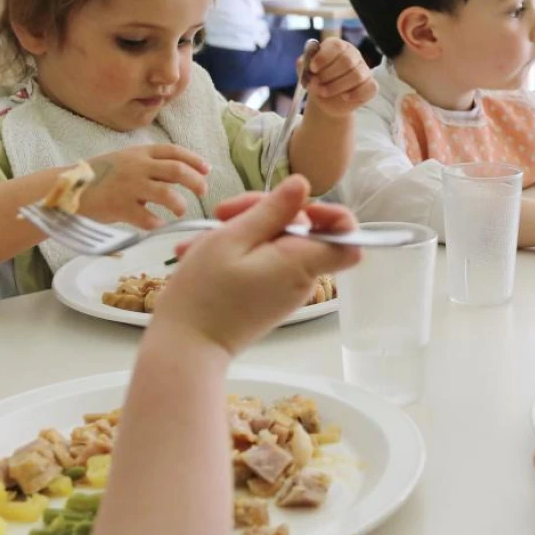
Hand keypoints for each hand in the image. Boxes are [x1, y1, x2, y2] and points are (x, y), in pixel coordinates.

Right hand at [79, 145, 210, 229]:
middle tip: (203, 192)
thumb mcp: (126, 162)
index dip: (194, 160)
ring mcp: (128, 186)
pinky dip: (157, 223)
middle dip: (195, 181)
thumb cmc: (100, 177)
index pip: (173, 151)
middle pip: (176, 171)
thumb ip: (152, 166)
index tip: (207, 170)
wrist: (66, 189)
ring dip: (179, 204)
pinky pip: (147, 218)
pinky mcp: (119, 207)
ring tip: (180, 210)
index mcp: (139, 153)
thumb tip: (184, 174)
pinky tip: (158, 224)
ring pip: (166, 194)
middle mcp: (136, 167)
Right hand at [153, 175, 360, 353]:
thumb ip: (272, 211)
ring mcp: (284, 289)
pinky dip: (236, 251)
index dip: (331, 213)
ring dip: (240, 231)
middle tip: (222, 213)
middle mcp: (301, 278)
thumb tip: (303, 186)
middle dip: (263, 212)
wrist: (186, 348)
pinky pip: (262, 261)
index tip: (294, 205)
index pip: (348, 236)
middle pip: (301, 230)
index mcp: (300, 262)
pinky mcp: (268, 296)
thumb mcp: (232, 240)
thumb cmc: (204, 293)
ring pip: (275, 243)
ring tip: (199, 240)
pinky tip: (199, 253)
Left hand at [303, 38, 375, 117]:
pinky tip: (344, 97)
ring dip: (337, 87)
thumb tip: (308, 63)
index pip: (336, 45)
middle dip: (328, 75)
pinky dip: (355, 94)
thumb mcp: (306, 72)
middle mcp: (353, 55)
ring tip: (324, 92)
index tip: (313, 69)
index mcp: (337, 47)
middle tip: (316, 84)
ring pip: (357, 76)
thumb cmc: (317, 81)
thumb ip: (304, 64)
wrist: (326, 101)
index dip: (323, 57)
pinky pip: (370, 87)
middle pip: (347, 61)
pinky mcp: (371, 86)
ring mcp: (364, 70)